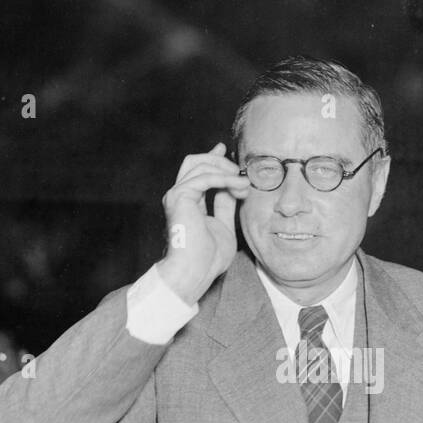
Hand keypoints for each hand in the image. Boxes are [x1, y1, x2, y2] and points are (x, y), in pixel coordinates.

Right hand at [157, 142, 249, 304]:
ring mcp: (177, 195)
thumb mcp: (224, 226)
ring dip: (226, 170)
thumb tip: (234, 188)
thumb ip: (226, 206)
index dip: (212, 159)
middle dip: (219, 159)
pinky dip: (224, 178)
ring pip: (200, 164)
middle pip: (196, 162)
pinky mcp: (180, 197)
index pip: (198, 172)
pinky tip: (238, 185)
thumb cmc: (208, 259)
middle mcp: (179, 196)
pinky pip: (205, 177)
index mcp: (187, 202)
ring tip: (244, 183)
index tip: (226, 150)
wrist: (194, 272)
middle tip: (240, 167)